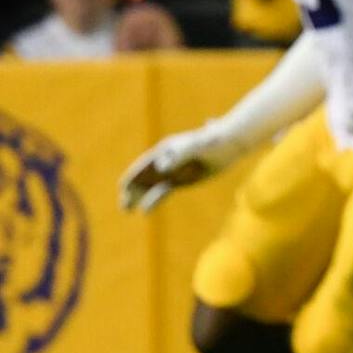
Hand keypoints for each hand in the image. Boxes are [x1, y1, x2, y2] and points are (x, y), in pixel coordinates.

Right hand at [119, 122, 240, 212]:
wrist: (230, 143)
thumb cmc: (212, 141)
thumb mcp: (196, 147)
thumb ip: (179, 155)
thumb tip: (161, 167)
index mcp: (165, 150)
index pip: (143, 165)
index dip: (133, 176)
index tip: (123, 187)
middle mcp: (165, 161)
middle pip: (142, 177)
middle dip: (131, 190)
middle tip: (124, 205)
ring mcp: (172, 171)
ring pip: (150, 186)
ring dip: (138, 197)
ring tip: (127, 210)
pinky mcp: (181, 180)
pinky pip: (162, 191)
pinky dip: (153, 200)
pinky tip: (144, 211)